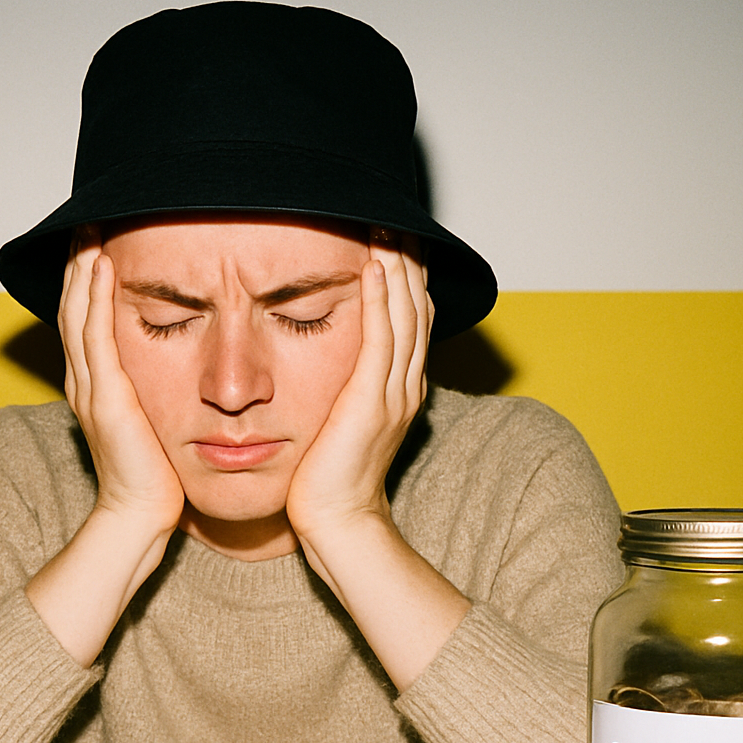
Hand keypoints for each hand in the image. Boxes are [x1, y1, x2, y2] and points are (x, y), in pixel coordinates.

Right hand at [58, 226, 185, 531]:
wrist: (141, 514)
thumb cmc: (155, 475)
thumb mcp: (153, 420)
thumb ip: (154, 391)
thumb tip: (178, 365)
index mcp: (94, 385)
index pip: (84, 318)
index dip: (85, 279)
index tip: (95, 241)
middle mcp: (84, 381)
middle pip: (72, 306)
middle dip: (77, 262)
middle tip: (85, 220)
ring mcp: (90, 387)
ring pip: (77, 313)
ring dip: (81, 268)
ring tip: (87, 229)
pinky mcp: (106, 396)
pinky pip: (96, 336)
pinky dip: (95, 298)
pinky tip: (101, 266)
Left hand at [285, 228, 431, 540]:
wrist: (336, 521)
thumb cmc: (326, 479)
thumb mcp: (340, 423)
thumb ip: (345, 391)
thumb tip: (329, 366)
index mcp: (399, 389)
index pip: (412, 321)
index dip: (408, 280)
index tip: (397, 242)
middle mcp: (404, 386)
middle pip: (416, 310)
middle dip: (409, 264)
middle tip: (396, 220)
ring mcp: (392, 393)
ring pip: (404, 317)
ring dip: (397, 269)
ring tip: (388, 230)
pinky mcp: (370, 401)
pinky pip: (380, 340)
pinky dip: (379, 300)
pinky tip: (373, 269)